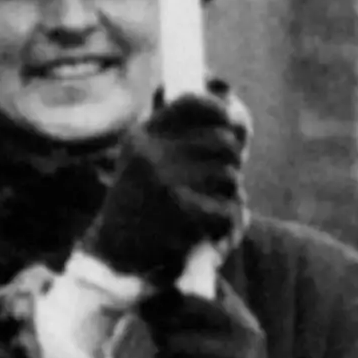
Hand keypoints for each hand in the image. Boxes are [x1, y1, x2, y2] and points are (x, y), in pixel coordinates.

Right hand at [77, 89, 250, 284]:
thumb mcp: (147, 160)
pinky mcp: (181, 218)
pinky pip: (229, 211)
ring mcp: (165, 186)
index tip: (229, 122)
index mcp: (142, 137)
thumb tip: (240, 123)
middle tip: (223, 176)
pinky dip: (227, 222)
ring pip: (230, 177)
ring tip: (212, 204)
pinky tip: (210, 228)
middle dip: (231, 160)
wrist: (116, 255)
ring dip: (230, 193)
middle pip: (223, 142)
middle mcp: (151, 156)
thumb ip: (184, 137)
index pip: (190, 103)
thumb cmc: (143, 201)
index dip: (218, 110)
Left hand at [142, 286, 289, 357]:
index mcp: (240, 317)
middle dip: (158, 331)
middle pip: (184, 308)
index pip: (200, 285)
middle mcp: (247, 330)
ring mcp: (247, 356)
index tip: (143, 310)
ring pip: (177, 345)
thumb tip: (143, 308)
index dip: (165, 294)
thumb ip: (189, 332)